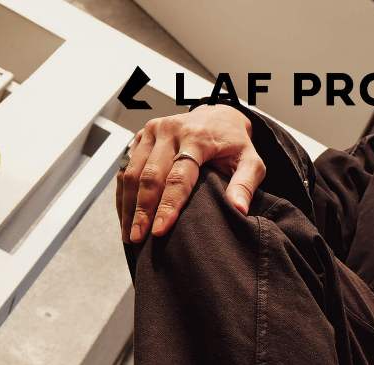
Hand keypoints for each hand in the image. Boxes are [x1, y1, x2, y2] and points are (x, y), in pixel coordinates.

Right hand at [116, 104, 265, 242]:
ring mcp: (152, 132)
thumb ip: (245, 184)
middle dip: (142, 210)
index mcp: (197, 137)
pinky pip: (126, 167)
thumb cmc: (235, 145)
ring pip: (132, 172)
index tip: (159, 231)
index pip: (179, 176)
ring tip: (129, 234)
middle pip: (150, 175)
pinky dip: (123, 194)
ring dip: (128, 205)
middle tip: (138, 239)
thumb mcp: (250, 161)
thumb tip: (238, 210)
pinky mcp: (141, 136)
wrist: (218, 116)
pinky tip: (125, 217)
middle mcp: (170, 130)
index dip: (168, 205)